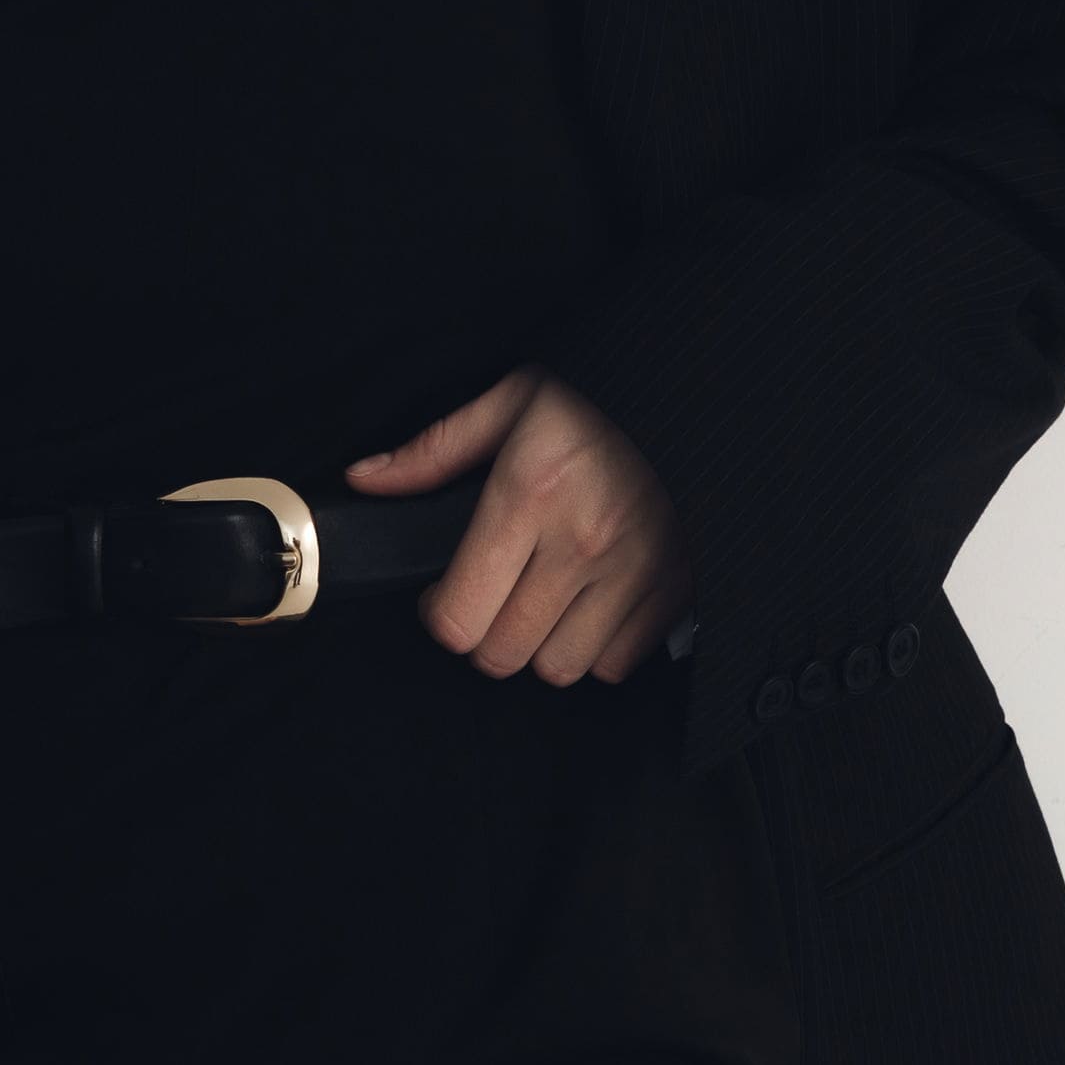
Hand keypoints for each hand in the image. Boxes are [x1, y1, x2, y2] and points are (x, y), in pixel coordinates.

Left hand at [347, 365, 694, 685]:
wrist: (698, 396)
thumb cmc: (597, 400)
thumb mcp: (509, 402)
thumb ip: (433, 450)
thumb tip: (367, 480)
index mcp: (529, 493)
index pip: (458, 616)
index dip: (438, 615)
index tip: (443, 596)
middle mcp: (582, 541)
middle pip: (503, 654)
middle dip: (484, 635)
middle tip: (492, 599)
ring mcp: (634, 570)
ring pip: (559, 668)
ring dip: (541, 646)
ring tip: (543, 603)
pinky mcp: (674, 588)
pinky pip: (614, 663)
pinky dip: (597, 647)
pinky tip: (589, 604)